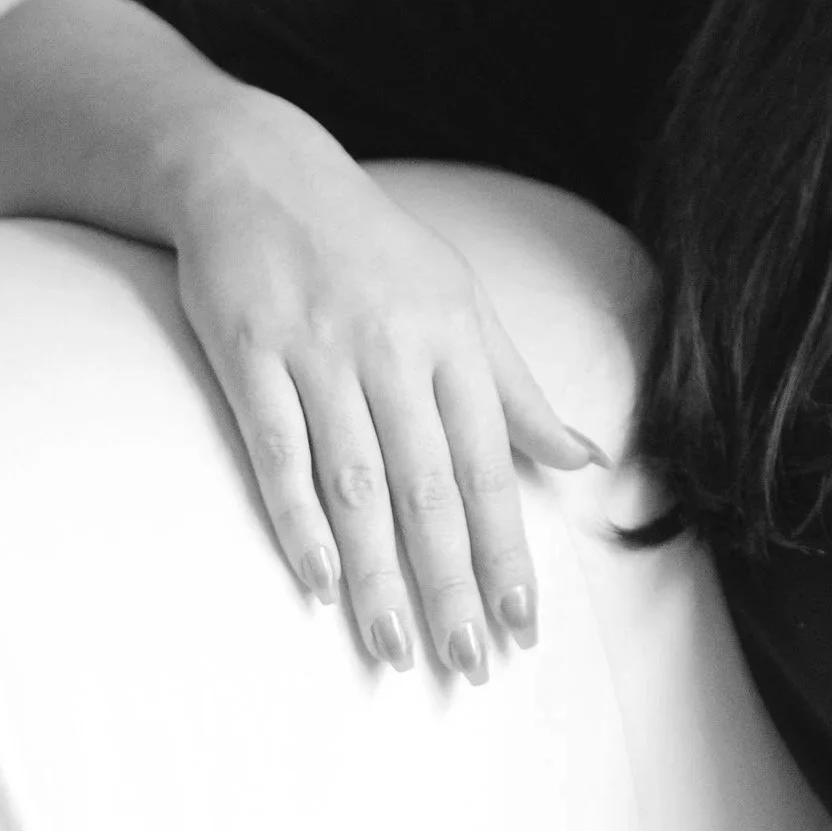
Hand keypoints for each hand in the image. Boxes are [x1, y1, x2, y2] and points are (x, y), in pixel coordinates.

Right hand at [173, 138, 604, 677]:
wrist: (256, 167)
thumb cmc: (372, 248)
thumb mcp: (461, 304)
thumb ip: (518, 392)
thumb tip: (584, 463)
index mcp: (454, 343)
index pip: (491, 469)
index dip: (507, 552)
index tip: (522, 627)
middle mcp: (393, 350)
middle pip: (429, 489)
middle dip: (452, 583)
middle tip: (467, 663)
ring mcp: (318, 351)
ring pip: (356, 481)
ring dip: (378, 572)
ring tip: (396, 647)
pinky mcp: (247, 350)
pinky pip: (276, 449)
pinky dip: (296, 517)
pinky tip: (318, 580)